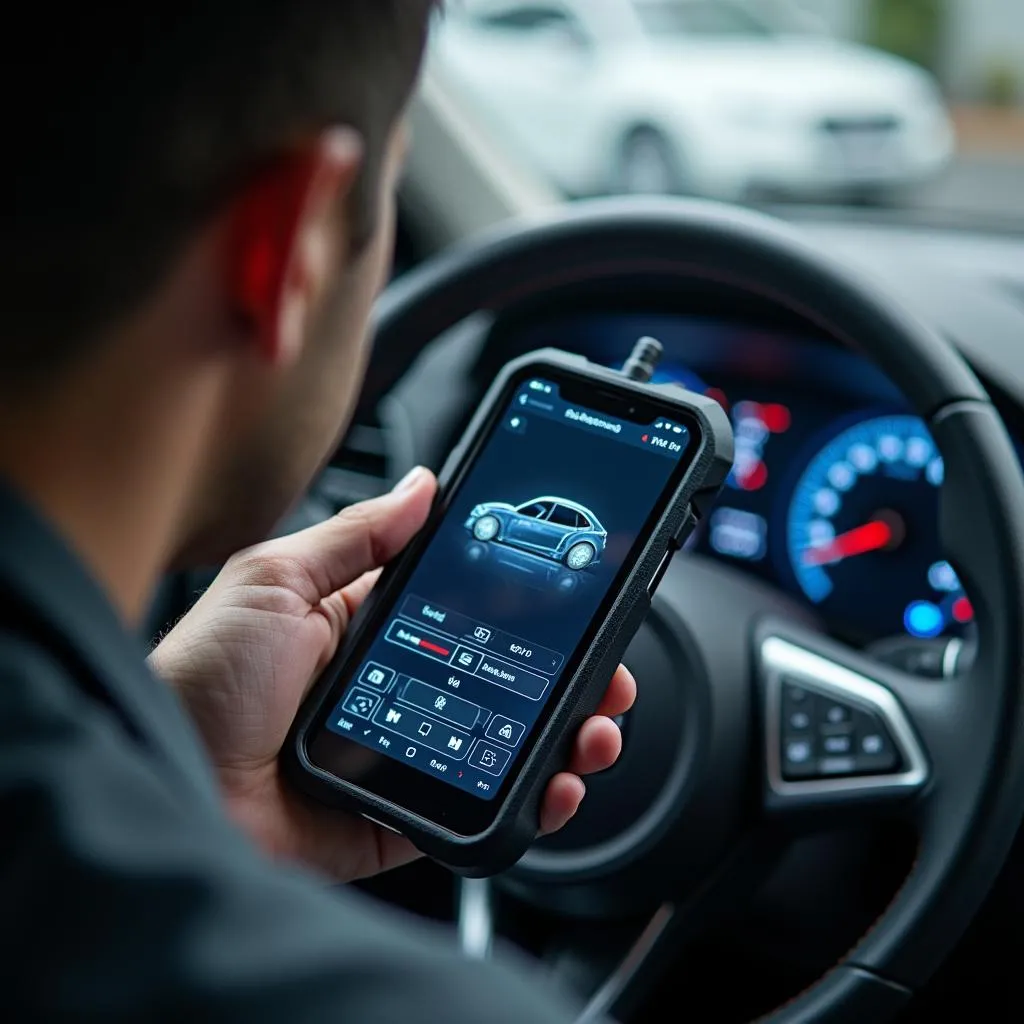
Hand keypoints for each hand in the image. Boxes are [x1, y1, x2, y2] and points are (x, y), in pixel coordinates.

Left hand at [149, 468, 635, 881]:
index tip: (575, 601)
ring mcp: (402, 752)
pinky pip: (475, 809)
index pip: (469, 610)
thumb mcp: (276, 580)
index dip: (527, 607)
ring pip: (504, 743)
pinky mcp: (399, 815)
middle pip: (502, 679)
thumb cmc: (202, 676)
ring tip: (597, 727)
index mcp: (366, 627)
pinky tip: (557, 784)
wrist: (166, 784)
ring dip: (564, 734)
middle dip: (566, 675)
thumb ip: (356, 535)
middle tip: (606, 672)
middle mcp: (394, 689)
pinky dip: (528, 801)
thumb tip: (424, 485)